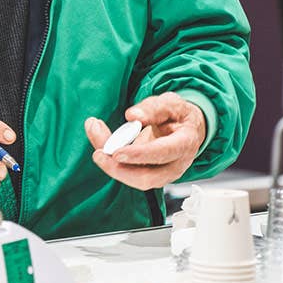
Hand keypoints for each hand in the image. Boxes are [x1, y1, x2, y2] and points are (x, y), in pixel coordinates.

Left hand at [86, 92, 206, 190]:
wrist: (187, 128)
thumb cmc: (178, 115)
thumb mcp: (170, 103)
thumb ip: (152, 109)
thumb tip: (132, 116)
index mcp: (184, 143)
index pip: (163, 153)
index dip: (140, 155)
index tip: (117, 153)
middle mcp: (176, 165)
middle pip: (146, 177)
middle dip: (118, 169)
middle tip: (98, 153)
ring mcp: (163, 174)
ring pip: (134, 178)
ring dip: (111, 163)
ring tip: (95, 132)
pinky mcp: (150, 175)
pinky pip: (129, 172)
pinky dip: (112, 160)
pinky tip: (101, 140)